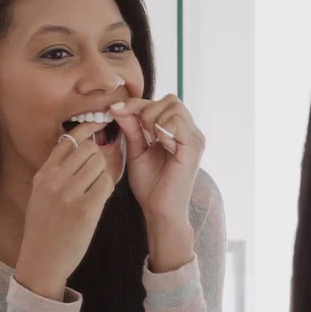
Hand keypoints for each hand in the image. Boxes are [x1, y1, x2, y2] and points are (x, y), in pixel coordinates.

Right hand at [14, 122, 115, 300]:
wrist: (41, 261)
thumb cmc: (44, 229)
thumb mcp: (40, 196)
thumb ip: (55, 173)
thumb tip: (77, 149)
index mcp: (43, 175)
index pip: (67, 139)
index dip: (87, 128)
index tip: (100, 123)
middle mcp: (54, 180)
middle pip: (88, 149)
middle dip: (98, 157)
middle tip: (97, 173)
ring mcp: (69, 194)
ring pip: (99, 164)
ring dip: (103, 174)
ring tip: (96, 190)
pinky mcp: (85, 209)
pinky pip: (107, 183)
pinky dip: (107, 189)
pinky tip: (100, 200)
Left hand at [110, 95, 205, 269]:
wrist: (159, 211)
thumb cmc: (150, 186)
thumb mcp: (137, 151)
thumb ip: (132, 127)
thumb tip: (118, 106)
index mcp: (179, 132)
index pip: (161, 102)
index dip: (137, 103)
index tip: (116, 110)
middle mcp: (191, 132)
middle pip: (170, 99)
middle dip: (147, 110)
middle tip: (141, 134)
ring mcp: (194, 139)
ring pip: (173, 106)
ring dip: (153, 120)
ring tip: (150, 141)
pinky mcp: (192, 148)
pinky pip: (175, 122)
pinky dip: (161, 129)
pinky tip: (158, 145)